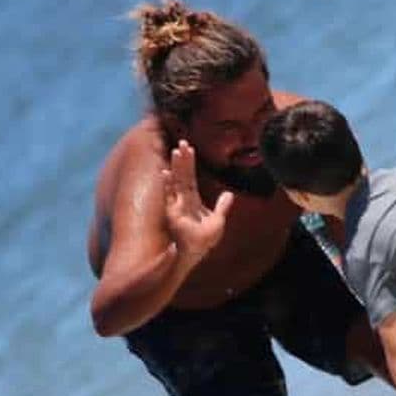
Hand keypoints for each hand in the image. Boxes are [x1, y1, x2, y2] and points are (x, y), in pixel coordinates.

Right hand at [162, 140, 233, 262]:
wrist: (196, 252)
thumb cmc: (205, 240)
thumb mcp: (218, 221)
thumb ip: (222, 206)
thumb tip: (230, 193)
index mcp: (192, 200)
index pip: (190, 178)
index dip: (190, 164)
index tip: (189, 149)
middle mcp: (182, 200)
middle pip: (183, 176)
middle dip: (183, 160)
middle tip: (183, 142)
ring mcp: (176, 205)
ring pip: (177, 182)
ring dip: (176, 167)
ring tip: (175, 151)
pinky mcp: (172, 213)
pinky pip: (168, 196)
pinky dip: (167, 185)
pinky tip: (165, 172)